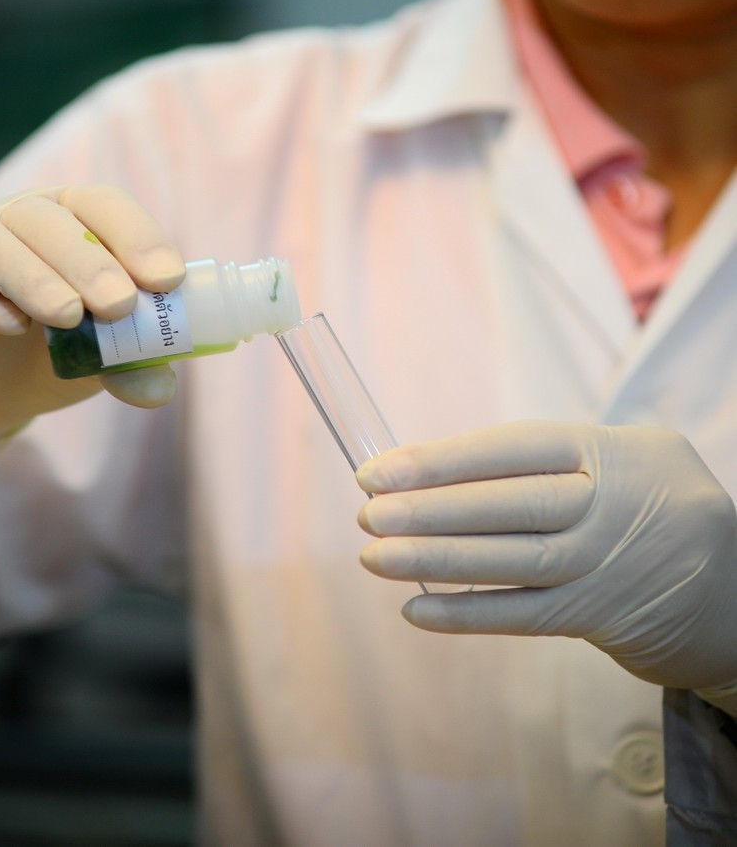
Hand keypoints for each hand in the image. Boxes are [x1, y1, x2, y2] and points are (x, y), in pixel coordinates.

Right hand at [0, 185, 184, 470]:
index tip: (167, 279)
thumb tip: (161, 388)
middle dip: (90, 261)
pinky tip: (10, 325)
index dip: (137, 235)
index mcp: (70, 219)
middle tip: (120, 305)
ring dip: (34, 275)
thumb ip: (133, 367)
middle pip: (49, 218)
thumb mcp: (102, 363)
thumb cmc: (52, 356)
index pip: (102, 204)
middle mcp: (16, 218)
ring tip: (68, 318)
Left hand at [356, 421, 736, 702]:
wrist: (736, 581)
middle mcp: (603, 506)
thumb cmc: (658, 499)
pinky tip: (417, 610)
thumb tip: (444, 465)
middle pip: (504, 507)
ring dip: (433, 560)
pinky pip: (524, 616)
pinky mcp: (597, 616)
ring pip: (507, 562)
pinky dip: (468, 615)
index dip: (442, 459)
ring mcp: (601, 564)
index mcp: (604, 451)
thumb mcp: (630, 452)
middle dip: (428, 510)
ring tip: (374, 557)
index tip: (380, 469)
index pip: (510, 450)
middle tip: (366, 514)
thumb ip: (552, 454)